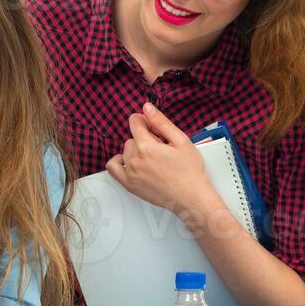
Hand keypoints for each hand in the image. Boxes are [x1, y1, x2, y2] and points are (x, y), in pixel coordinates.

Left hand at [106, 102, 220, 219]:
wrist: (191, 197)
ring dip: (137, 150)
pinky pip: (113, 168)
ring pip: (126, 151)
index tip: (155, 127)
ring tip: (154, 159)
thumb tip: (147, 107)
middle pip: (132, 138)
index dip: (146, 121)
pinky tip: (132, 162)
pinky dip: (120, 161)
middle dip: (145, 138)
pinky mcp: (129, 185)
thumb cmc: (190, 171)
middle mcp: (134, 160)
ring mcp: (129, 173)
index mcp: (146, 146)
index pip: (135, 122)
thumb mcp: (181, 140)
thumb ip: (161, 122)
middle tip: (162, 147)